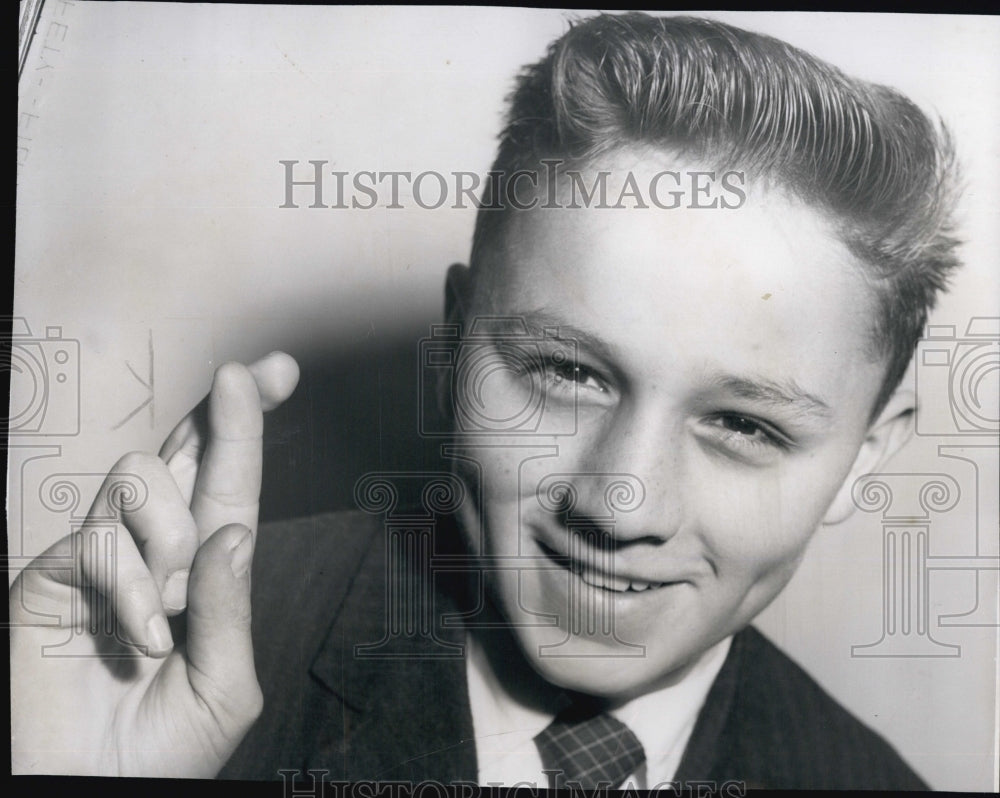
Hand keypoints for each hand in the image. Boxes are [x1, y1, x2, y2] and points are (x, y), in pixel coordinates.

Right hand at [10, 352, 299, 775]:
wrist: (88, 791)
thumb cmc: (160, 751)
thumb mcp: (223, 685)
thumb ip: (229, 607)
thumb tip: (232, 530)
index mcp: (203, 573)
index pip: (228, 485)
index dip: (248, 427)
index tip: (276, 373)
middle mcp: (154, 551)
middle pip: (185, 453)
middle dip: (223, 411)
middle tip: (245, 374)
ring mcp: (102, 557)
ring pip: (138, 477)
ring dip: (170, 536)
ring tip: (170, 609)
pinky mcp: (53, 576)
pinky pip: (99, 541)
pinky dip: (129, 588)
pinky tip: (135, 639)